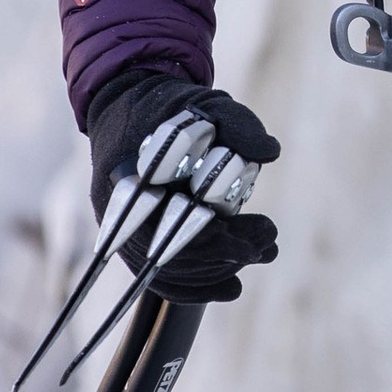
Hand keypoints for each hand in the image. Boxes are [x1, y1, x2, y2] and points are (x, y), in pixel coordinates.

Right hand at [85, 66, 281, 300]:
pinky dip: (197, 287)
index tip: (265, 235)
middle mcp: (123, 206)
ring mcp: (122, 226)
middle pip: (175, 255)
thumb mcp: (206, 104)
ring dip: (218, 270)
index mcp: (138, 173)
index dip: (223, 239)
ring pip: (169, 271)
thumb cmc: (169, 106)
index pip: (179, 223)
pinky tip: (232, 287)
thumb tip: (269, 152)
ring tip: (261, 253)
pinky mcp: (129, 238)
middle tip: (268, 244)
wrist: (124, 106)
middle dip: (228, 254)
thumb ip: (237, 123)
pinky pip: (159, 276)